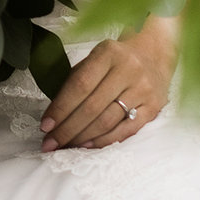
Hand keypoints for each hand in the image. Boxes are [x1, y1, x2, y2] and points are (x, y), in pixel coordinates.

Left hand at [40, 21, 175, 150]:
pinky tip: (87, 146)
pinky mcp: (154, 106)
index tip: (45, 126)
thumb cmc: (115, 60)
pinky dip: (104, 141)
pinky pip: (126, 130)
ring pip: (108, 121)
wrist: (153, 54)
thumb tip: (53, 116)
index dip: (61, 108)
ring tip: (65, 146)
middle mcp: (129, 69)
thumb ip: (75, 81)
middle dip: (67, 129)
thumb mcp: (94, 59)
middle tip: (50, 143)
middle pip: (92, 107)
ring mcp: (144, 89)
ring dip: (82, 138)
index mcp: (109, 53)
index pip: (80, 85)